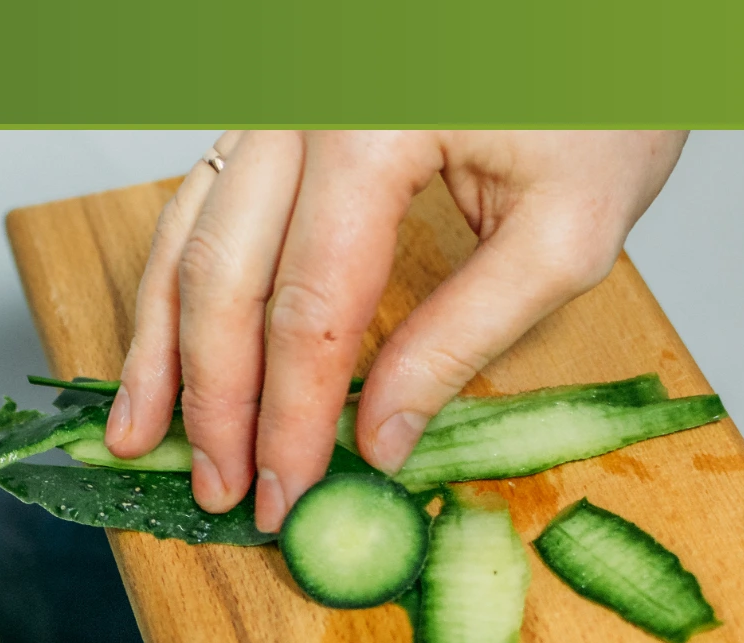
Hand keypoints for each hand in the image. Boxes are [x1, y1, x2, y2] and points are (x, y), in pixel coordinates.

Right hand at [108, 130, 687, 530]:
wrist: (600, 13)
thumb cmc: (600, 94)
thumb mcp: (568, 231)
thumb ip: (465, 337)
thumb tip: (377, 437)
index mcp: (371, 128)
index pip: (307, 306)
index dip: (289, 416)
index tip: (285, 494)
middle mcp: (298, 107)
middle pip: (222, 276)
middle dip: (214, 399)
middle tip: (221, 489)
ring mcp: (275, 105)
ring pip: (186, 237)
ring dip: (164, 348)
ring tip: (143, 434)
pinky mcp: (274, 115)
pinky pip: (203, 205)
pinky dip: (180, 286)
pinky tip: (168, 350)